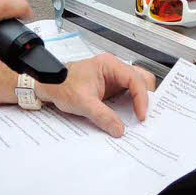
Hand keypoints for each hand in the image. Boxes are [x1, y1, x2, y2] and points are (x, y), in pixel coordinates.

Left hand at [35, 54, 156, 136]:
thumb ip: (102, 116)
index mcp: (109, 65)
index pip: (134, 79)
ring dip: (140, 101)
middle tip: (146, 115)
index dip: (141, 97)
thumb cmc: (62, 85)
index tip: (140, 115)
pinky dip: (131, 105)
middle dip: (146, 97)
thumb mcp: (82, 103)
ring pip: (136, 86)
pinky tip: (130, 117)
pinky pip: (127, 94)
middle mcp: (114, 69)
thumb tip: (119, 129)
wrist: (49, 85)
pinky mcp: (111, 88)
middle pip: (141, 79)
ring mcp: (114, 78)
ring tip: (140, 117)